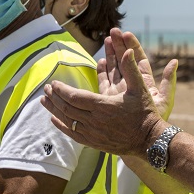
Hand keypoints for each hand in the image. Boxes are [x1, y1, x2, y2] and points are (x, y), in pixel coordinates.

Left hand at [42, 43, 165, 156]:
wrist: (149, 140)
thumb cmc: (145, 113)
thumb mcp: (140, 88)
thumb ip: (131, 69)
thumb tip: (129, 51)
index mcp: (103, 105)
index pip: (74, 97)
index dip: (62, 90)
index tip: (54, 83)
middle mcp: (95, 120)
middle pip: (67, 108)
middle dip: (55, 97)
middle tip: (46, 88)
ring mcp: (93, 133)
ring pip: (67, 121)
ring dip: (54, 110)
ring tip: (44, 100)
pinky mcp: (94, 143)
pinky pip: (73, 134)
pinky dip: (61, 126)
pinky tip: (53, 119)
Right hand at [100, 30, 176, 118]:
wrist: (142, 138)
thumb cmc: (156, 120)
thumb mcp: (165, 99)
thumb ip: (169, 80)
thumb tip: (175, 61)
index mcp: (145, 81)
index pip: (139, 59)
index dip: (133, 45)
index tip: (126, 33)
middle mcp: (132, 83)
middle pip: (124, 60)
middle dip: (119, 45)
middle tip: (112, 31)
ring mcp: (120, 90)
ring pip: (114, 68)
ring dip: (110, 54)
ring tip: (106, 40)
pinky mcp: (110, 98)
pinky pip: (105, 81)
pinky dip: (102, 70)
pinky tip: (100, 60)